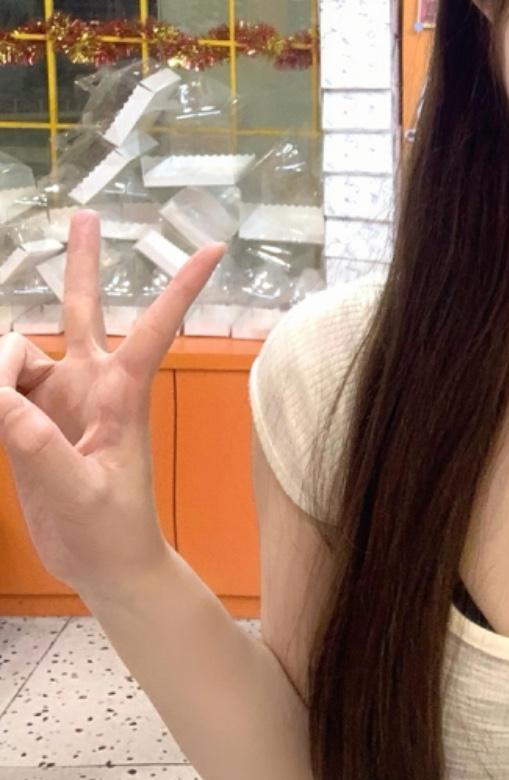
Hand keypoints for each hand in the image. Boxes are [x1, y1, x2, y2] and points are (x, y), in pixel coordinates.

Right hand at [0, 210, 226, 597]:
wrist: (103, 563)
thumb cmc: (110, 529)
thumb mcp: (77, 491)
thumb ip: (34, 444)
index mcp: (120, 395)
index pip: (155, 329)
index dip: (181, 288)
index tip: (217, 248)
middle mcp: (90, 384)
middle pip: (84, 309)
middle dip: (83, 264)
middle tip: (85, 216)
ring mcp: (59, 398)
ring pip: (17, 351)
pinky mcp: (31, 418)